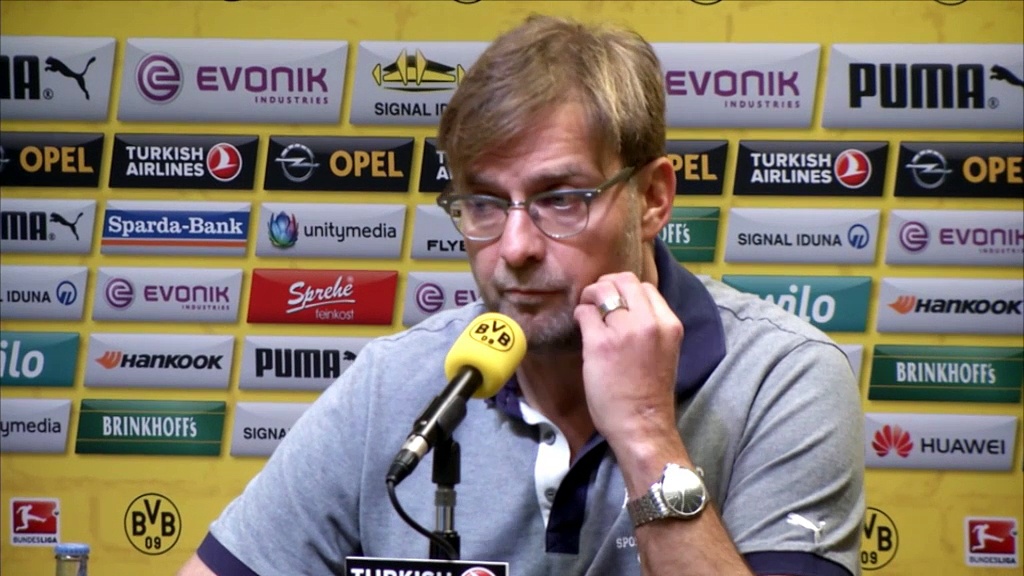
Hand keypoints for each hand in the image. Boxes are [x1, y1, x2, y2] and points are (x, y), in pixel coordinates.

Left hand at [574, 272, 683, 454]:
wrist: (642, 424)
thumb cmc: (650, 392)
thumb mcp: (663, 349)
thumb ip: (650, 326)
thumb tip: (626, 307)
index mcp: (669, 324)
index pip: (646, 287)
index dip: (626, 290)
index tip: (615, 302)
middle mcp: (650, 322)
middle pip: (624, 280)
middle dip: (606, 284)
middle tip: (596, 299)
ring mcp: (624, 331)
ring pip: (603, 290)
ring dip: (590, 296)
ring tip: (587, 310)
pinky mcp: (600, 343)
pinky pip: (585, 313)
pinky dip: (580, 314)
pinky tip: (581, 325)